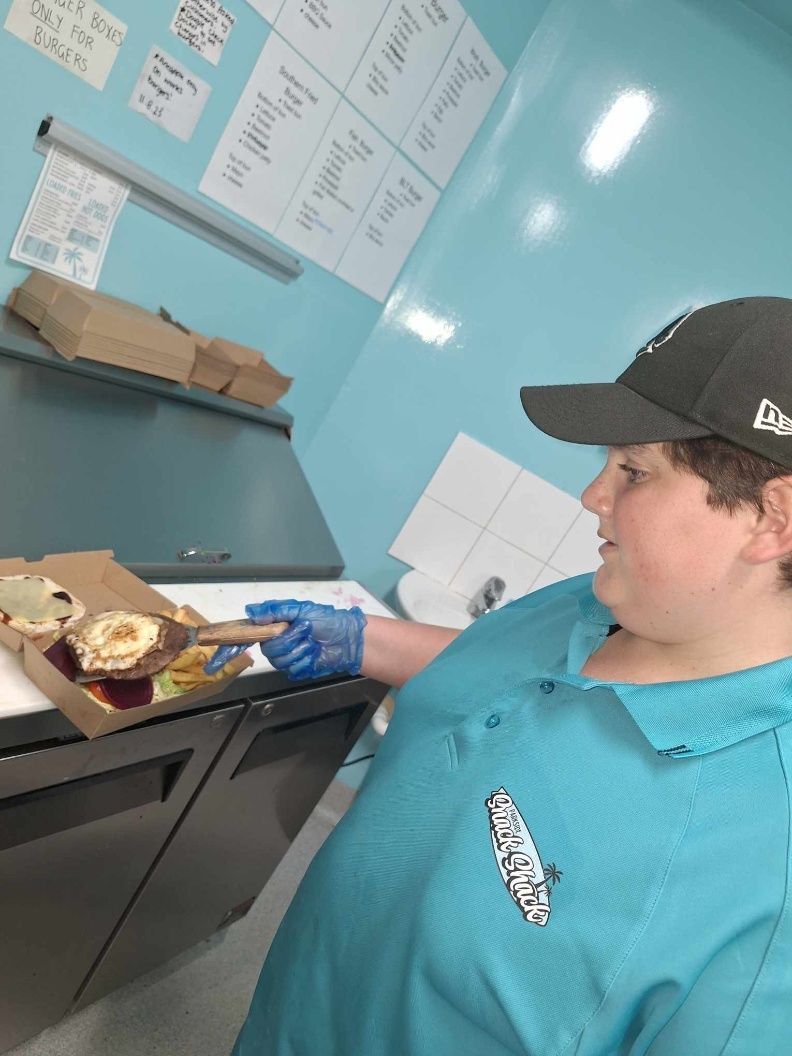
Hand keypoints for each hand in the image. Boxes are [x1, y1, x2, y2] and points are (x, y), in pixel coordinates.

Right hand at [203, 599, 366, 680]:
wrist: (347, 640)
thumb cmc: (326, 620)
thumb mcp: (300, 609)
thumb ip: (275, 610)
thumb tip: (251, 612)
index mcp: (273, 626)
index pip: (245, 636)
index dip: (229, 646)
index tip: (215, 658)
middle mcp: (275, 642)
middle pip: (266, 648)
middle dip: (286, 640)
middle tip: (303, 631)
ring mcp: (286, 657)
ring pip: (279, 660)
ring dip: (299, 649)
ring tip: (311, 641)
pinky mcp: (297, 669)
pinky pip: (292, 668)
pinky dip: (306, 659)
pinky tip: (314, 653)